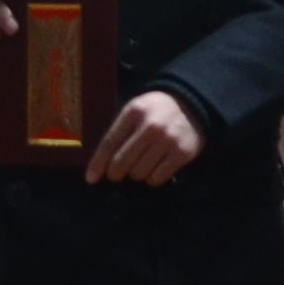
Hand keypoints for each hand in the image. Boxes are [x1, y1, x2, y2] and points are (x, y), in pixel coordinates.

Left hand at [85, 88, 204, 184]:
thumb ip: (119, 132)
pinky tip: (154, 169)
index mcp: (134, 112)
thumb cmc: (156, 111)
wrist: (192, 105)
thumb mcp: (135, 111)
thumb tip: (101, 165)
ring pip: (139, 173)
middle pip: (121, 162)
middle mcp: (150, 126)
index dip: (98, 164)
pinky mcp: (182, 153)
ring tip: (140, 166)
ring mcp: (168, 140)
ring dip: (136, 175)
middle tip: (117, 174)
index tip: (91, 179)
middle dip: (115, 173)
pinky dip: (152, 179)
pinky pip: (157, 178)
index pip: (109, 144)